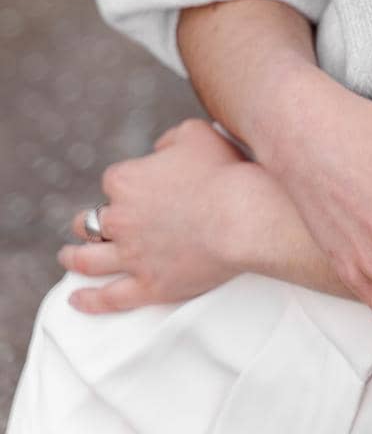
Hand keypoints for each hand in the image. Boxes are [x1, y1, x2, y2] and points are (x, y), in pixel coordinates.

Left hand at [58, 119, 247, 312]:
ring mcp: (131, 256)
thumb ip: (170, 138)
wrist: (242, 216)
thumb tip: (159, 148)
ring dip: (73, 258)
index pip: (113, 180)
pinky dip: (89, 300)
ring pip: (88, 260)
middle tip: (89, 224)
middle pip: (92, 220)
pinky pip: (109, 297)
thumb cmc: (224, 172)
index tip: (136, 187)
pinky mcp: (148, 286)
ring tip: (67, 256)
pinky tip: (76, 300)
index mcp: (127, 180)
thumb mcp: (196, 133)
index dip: (124, 183)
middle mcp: (121, 219)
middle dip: (89, 221)